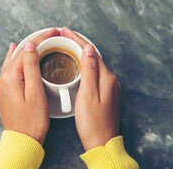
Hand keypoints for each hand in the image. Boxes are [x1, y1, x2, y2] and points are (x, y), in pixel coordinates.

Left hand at [0, 28, 58, 144]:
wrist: (21, 140)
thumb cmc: (32, 121)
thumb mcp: (36, 92)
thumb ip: (32, 67)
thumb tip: (30, 45)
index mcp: (9, 77)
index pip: (26, 50)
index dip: (41, 39)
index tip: (55, 31)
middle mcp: (1, 79)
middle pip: (19, 54)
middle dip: (36, 42)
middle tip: (52, 34)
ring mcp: (0, 85)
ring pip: (14, 60)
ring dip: (27, 50)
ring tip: (40, 40)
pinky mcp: (3, 91)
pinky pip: (10, 69)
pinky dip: (17, 59)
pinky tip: (16, 51)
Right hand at [61, 27, 120, 150]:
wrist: (101, 142)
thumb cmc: (92, 122)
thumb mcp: (87, 94)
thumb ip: (89, 70)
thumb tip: (88, 48)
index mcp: (106, 78)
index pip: (91, 51)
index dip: (76, 39)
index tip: (64, 30)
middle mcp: (110, 80)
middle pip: (93, 55)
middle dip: (77, 43)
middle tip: (62, 35)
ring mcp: (109, 87)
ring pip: (93, 63)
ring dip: (80, 53)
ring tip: (66, 46)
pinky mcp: (105, 94)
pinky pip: (94, 73)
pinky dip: (84, 65)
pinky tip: (76, 66)